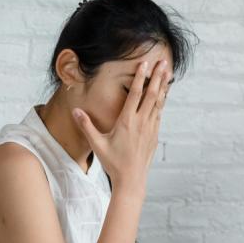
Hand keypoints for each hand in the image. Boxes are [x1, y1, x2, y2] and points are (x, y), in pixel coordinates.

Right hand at [72, 59, 169, 193]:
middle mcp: (141, 122)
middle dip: (158, 77)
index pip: (135, 94)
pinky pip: (159, 114)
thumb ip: (86, 126)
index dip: (140, 77)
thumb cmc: (113, 162)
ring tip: (168, 73)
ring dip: (163, 87)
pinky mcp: (154, 135)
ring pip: (158, 103)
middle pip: (152, 95)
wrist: (131, 180)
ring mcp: (150, 128)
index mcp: (127, 121)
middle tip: (164, 63)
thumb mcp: (97, 144)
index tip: (145, 64)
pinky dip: (161, 102)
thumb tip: (75, 111)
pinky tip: (163, 96)